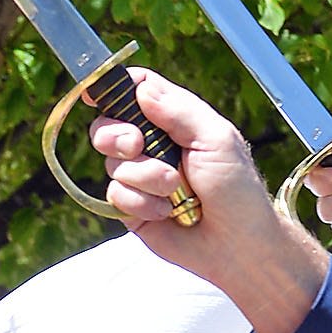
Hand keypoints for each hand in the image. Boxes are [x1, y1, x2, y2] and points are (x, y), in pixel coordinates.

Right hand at [85, 68, 329, 332]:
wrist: (237, 245)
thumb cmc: (236, 189)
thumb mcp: (215, 139)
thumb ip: (178, 111)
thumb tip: (140, 88)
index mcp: (174, 120)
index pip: (135, 91)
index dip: (113, 87)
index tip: (94, 93)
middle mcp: (153, 145)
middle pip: (108, 126)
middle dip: (117, 135)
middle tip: (137, 145)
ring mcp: (140, 177)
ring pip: (112, 165)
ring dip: (144, 176)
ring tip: (174, 189)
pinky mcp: (132, 208)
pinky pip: (115, 196)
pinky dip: (140, 203)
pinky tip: (165, 212)